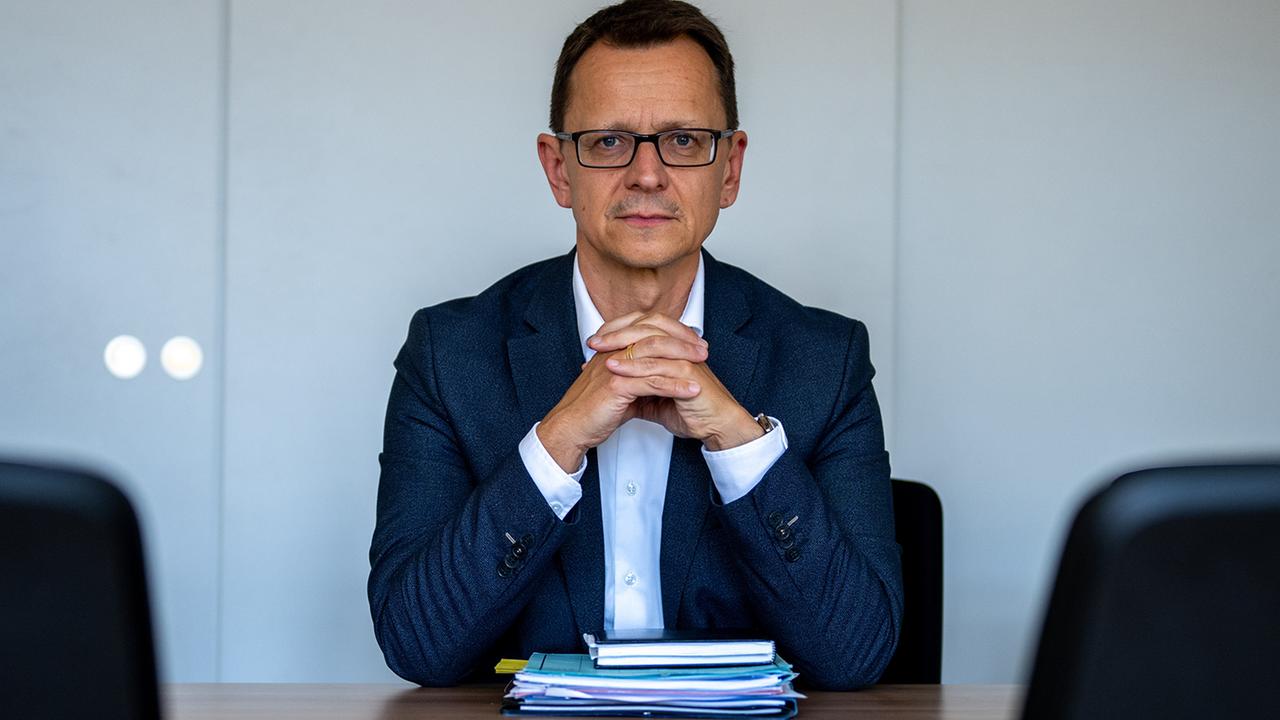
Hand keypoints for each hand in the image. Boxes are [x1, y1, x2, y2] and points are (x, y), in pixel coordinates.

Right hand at [536, 317, 708, 472]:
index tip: (691, 340)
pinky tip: (691, 390)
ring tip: (702, 365)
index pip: (646, 328)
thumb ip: (633, 378)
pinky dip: (675, 386)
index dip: (671, 331)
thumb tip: (653, 379)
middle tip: (702, 348)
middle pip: (653, 334)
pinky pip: (652, 383)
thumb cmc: (590, 411)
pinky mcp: (616, 386)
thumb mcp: (616, 389)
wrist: (570, 428)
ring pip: (655, 355)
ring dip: (683, 359)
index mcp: (612, 349)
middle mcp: (612, 352)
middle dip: (682, 340)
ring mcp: (614, 366)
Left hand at [587, 312, 764, 450]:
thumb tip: (618, 389)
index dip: (618, 331)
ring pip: (650, 344)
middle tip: (593, 341)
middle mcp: (679, 347)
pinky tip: (616, 372)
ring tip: (600, 354)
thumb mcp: (658, 399)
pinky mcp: (688, 373)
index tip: (596, 340)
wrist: (716, 426)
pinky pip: (657, 367)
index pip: (643, 328)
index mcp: (673, 347)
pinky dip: (634, 369)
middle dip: (615, 333)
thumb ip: (640, 390)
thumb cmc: (693, 411)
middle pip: (645, 328)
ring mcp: (685, 358)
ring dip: (622, 348)